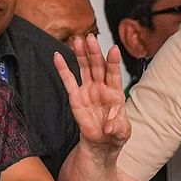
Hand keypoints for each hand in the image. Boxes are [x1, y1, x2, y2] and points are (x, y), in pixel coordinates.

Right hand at [53, 34, 129, 158]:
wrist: (102, 142)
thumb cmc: (115, 133)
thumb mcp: (122, 132)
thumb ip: (118, 127)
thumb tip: (109, 126)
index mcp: (115, 92)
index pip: (114, 73)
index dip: (113, 62)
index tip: (113, 49)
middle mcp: (101, 87)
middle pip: (97, 65)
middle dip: (94, 52)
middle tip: (90, 38)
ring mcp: (88, 90)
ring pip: (84, 68)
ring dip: (81, 54)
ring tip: (77, 40)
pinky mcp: (75, 96)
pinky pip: (68, 80)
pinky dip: (62, 68)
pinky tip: (57, 56)